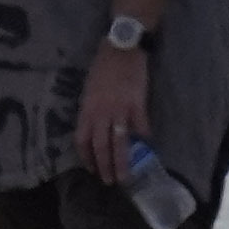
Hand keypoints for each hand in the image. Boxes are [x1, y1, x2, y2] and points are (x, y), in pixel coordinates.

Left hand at [73, 38, 149, 175]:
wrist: (121, 47)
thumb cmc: (102, 67)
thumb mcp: (89, 89)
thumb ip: (90, 110)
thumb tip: (93, 129)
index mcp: (87, 108)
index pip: (82, 140)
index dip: (86, 158)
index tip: (91, 169)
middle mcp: (101, 112)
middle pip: (100, 146)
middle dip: (104, 167)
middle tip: (109, 181)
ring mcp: (120, 109)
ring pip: (119, 143)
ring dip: (121, 162)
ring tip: (124, 176)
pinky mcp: (138, 104)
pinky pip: (140, 127)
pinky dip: (144, 139)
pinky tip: (146, 146)